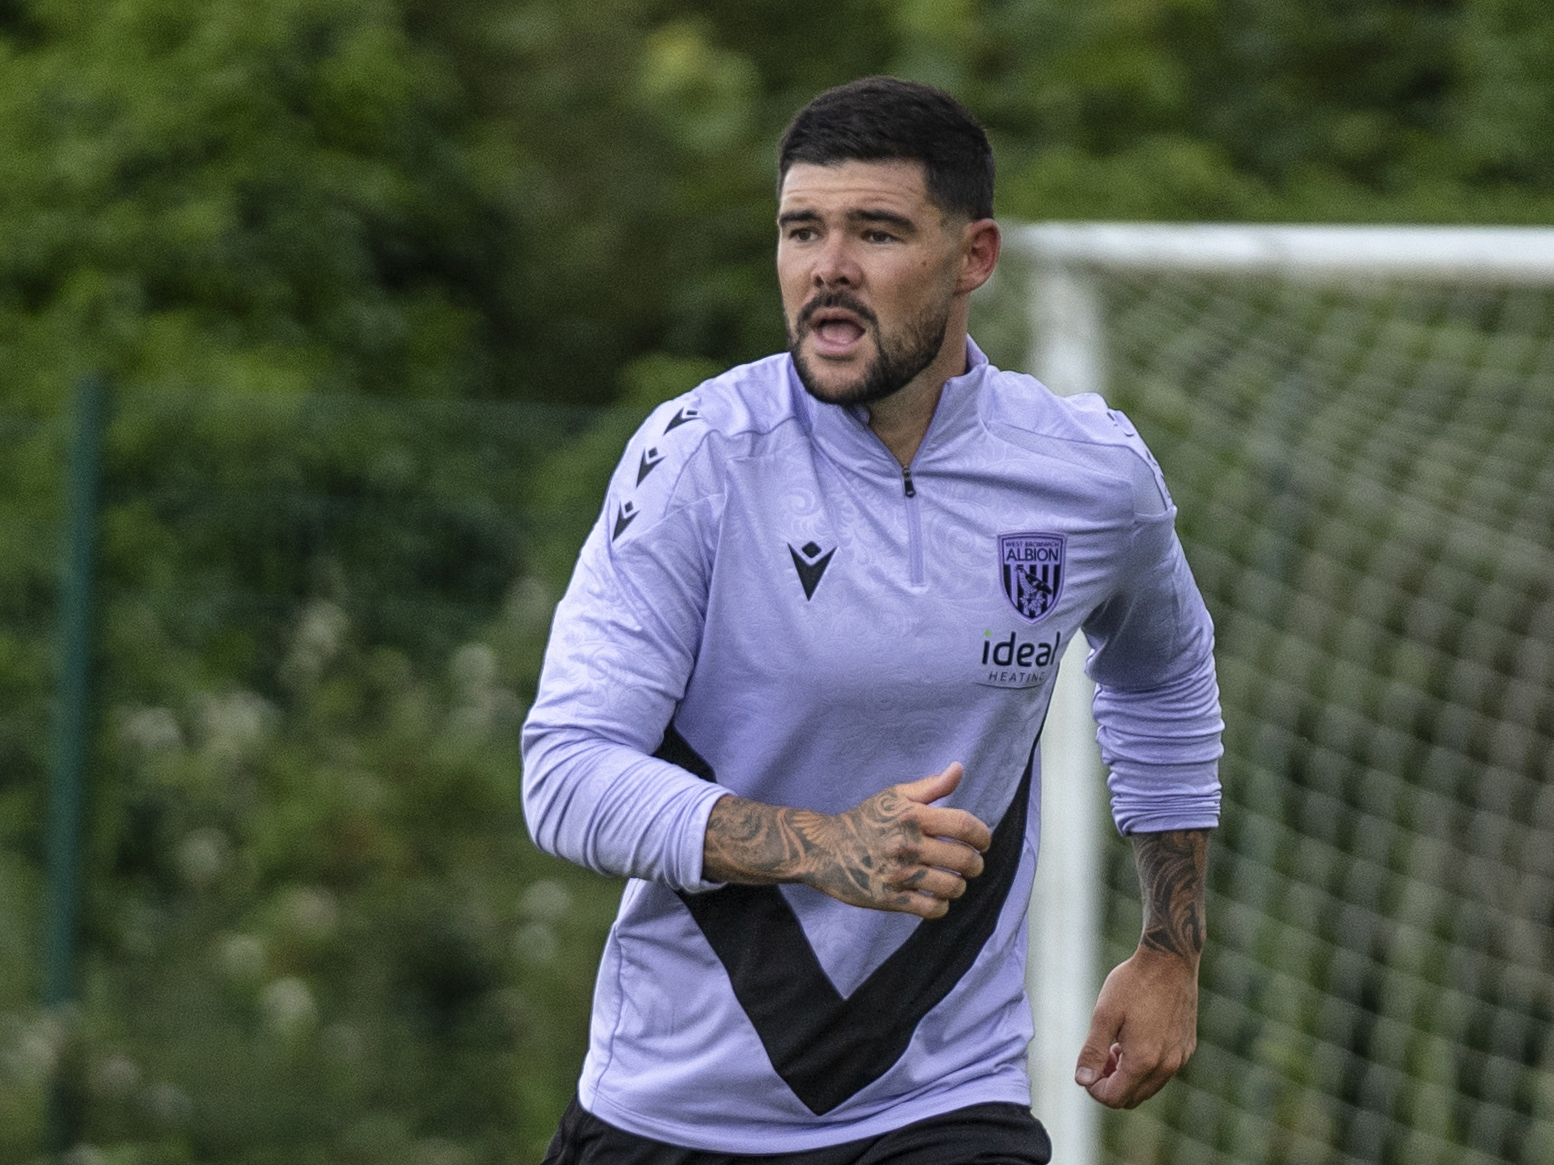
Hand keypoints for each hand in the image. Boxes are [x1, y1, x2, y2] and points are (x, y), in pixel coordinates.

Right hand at [702, 762, 991, 918]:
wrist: (823, 849)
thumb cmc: (864, 820)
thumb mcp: (894, 796)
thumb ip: (931, 786)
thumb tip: (960, 768)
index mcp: (913, 816)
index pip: (965, 826)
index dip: (983, 836)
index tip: (983, 842)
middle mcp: (909, 844)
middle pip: (964, 860)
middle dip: (975, 864)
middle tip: (970, 864)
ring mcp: (900, 873)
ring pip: (952, 887)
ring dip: (959, 885)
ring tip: (953, 881)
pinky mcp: (890, 898)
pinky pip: (931, 909)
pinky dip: (941, 905)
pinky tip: (936, 898)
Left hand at [1073, 946, 1199, 1107]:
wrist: (1170, 960)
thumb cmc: (1133, 983)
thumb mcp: (1104, 1015)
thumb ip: (1092, 1052)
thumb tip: (1082, 1081)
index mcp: (1144, 1061)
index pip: (1115, 1098)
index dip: (1094, 1088)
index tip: (1087, 1067)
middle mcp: (1167, 1066)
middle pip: (1132, 1098)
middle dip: (1111, 1084)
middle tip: (1102, 1055)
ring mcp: (1180, 1058)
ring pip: (1149, 1087)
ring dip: (1128, 1076)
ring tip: (1117, 1045)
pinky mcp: (1187, 1048)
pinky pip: (1164, 1072)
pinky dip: (1146, 1066)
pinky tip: (1136, 1038)